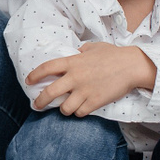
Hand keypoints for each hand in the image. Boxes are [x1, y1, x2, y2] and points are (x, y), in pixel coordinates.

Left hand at [26, 43, 156, 116]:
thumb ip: (81, 51)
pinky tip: (82, 108)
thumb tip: (75, 52)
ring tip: (67, 107)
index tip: (28, 81)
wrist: (132, 66)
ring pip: (64, 108)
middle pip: (49, 93)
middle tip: (37, 105)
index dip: (34, 75)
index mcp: (72, 62)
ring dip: (64, 109)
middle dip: (40, 101)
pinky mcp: (94, 102)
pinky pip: (79, 113)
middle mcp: (75, 77)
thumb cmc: (114, 54)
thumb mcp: (93, 47)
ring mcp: (84, 91)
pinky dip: (79, 112)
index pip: (46, 68)